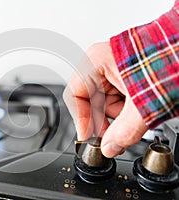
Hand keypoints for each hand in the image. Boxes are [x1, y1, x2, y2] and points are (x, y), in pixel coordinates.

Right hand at [63, 42, 147, 157]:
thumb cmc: (172, 63)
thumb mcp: (143, 104)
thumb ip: (123, 131)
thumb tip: (109, 147)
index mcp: (96, 62)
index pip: (76, 96)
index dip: (82, 121)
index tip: (90, 139)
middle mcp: (102, 64)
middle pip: (91, 102)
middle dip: (105, 123)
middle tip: (113, 140)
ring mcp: (115, 69)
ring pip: (106, 102)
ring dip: (119, 118)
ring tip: (135, 123)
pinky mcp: (127, 75)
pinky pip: (118, 98)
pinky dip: (127, 111)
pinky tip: (139, 115)